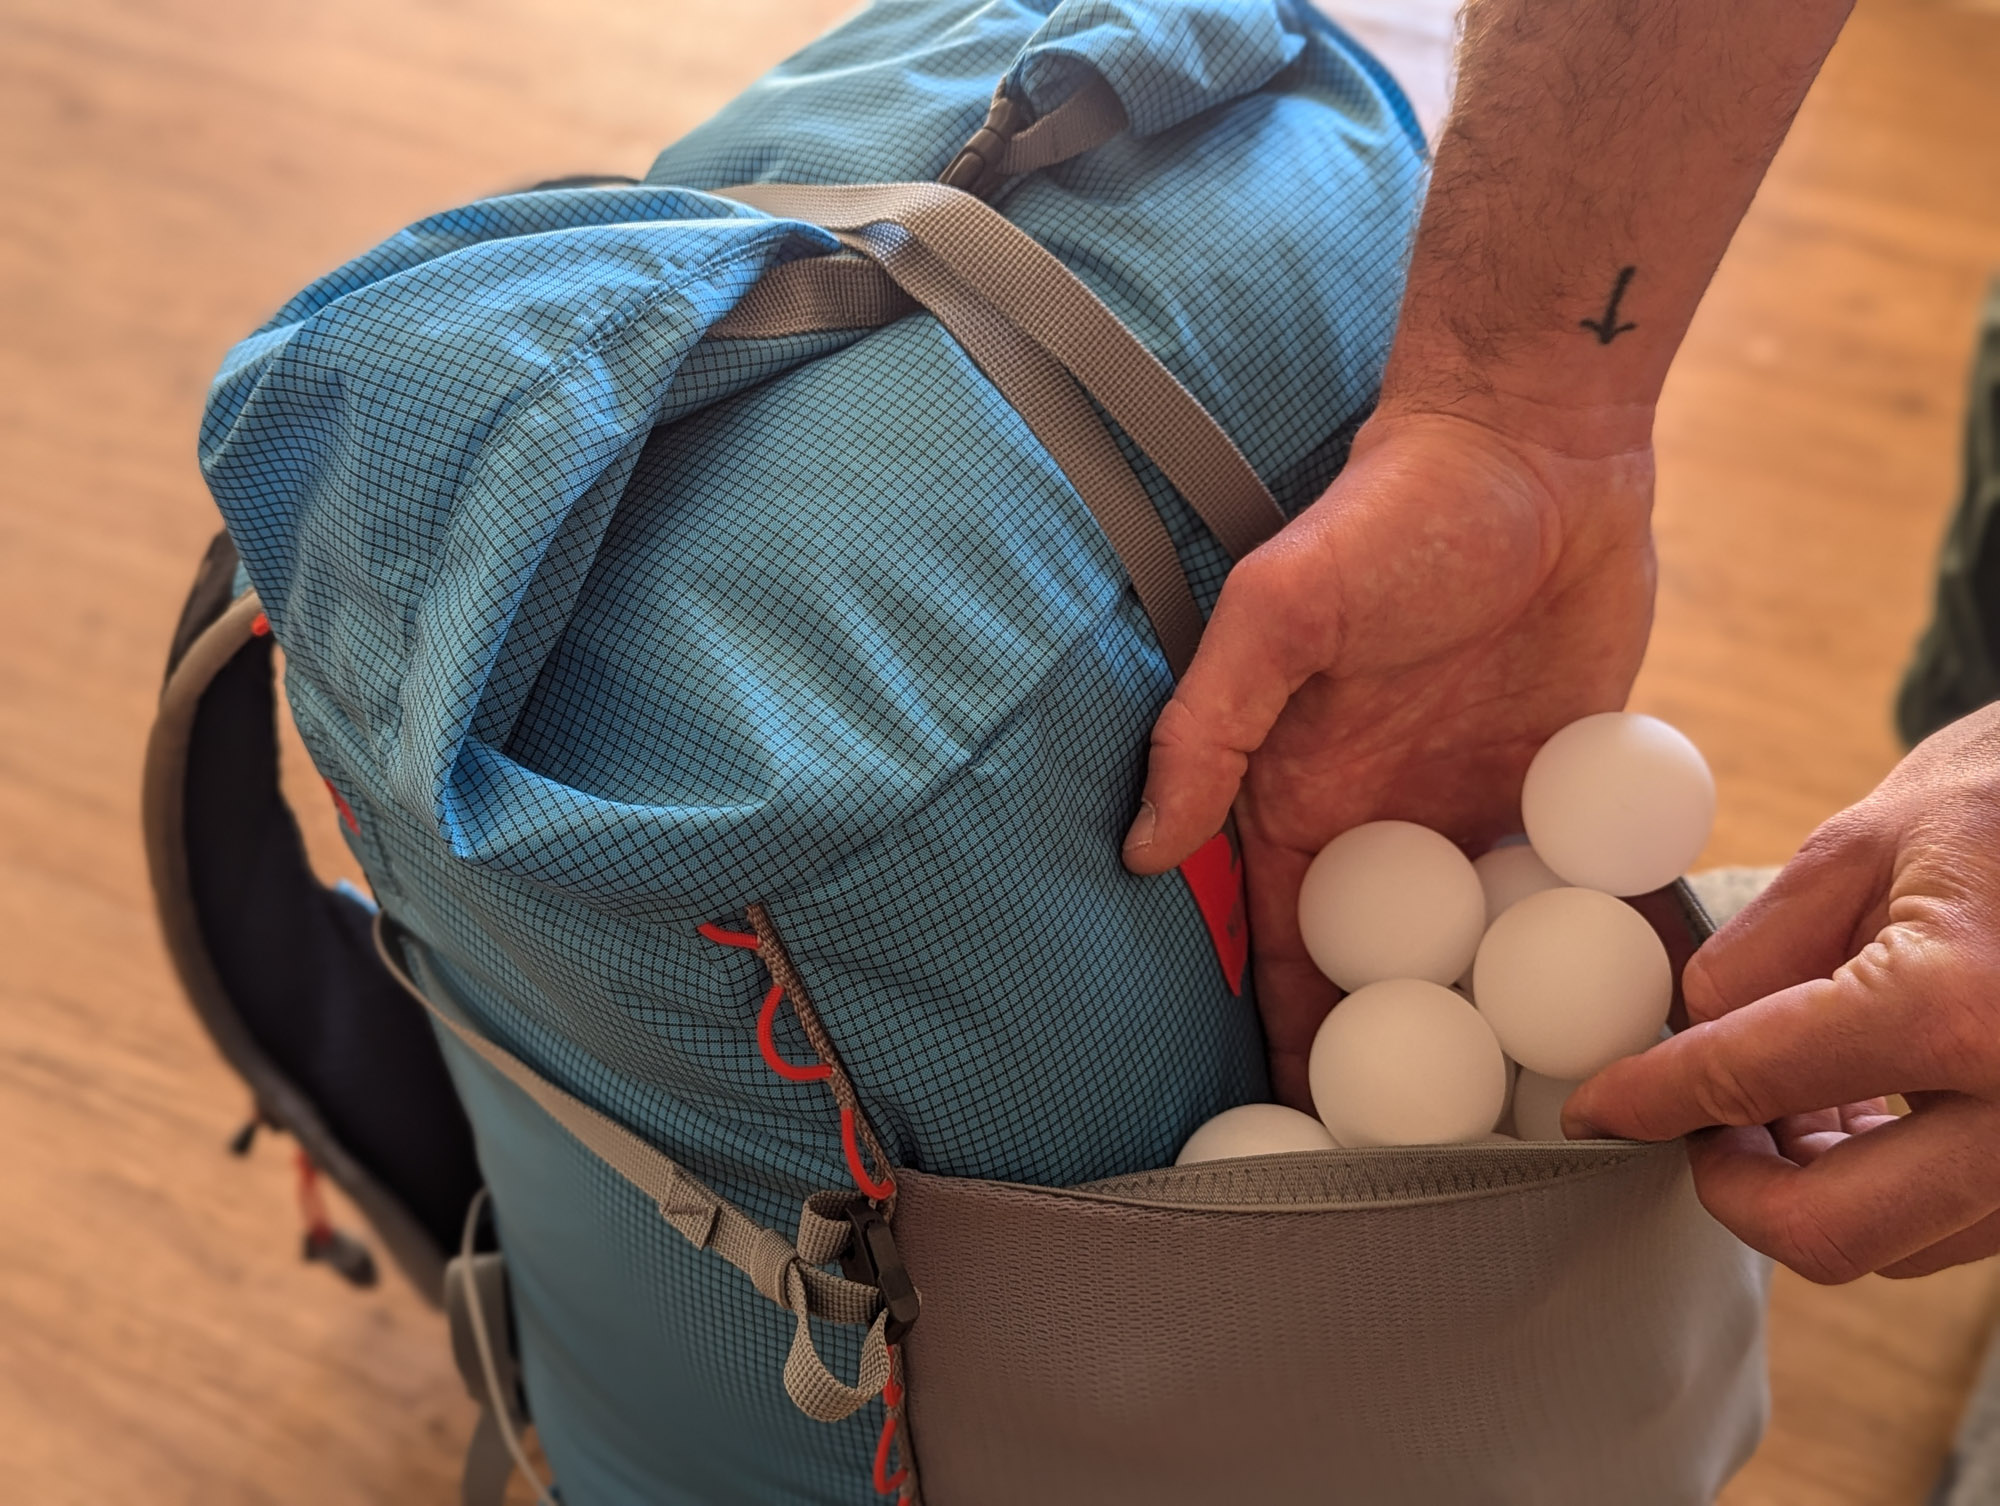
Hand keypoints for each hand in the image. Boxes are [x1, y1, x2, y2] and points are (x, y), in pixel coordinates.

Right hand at [1122, 405, 1655, 1108]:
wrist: (1537, 445)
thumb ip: (1208, 728)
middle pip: (1378, 978)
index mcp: (1300, 800)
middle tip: (1422, 1168)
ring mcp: (1475, 815)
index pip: (1279, 949)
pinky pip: (1567, 901)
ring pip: (1475, 958)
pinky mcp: (1561, 794)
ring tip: (1523, 1130)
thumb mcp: (1279, 613)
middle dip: (1392, 1068)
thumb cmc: (1390, 515)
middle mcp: (1383, 825)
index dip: (1284, 1039)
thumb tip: (1143, 851)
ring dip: (1490, 1034)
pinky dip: (1581, 964)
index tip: (1300, 1135)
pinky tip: (1608, 1032)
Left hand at [1566, 702, 1999, 1282]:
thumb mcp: (1861, 845)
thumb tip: (1685, 1033)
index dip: (1645, 1100)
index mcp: (1957, 1007)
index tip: (1591, 1108)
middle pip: (1830, 1232)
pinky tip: (1851, 1111)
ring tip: (1777, 1102)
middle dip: (1733, 1189)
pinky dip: (1879, 1186)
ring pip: (1893, 1243)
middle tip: (1690, 1126)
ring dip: (1808, 1191)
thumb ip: (1759, 952)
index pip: (1746, 1083)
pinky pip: (1952, 1223)